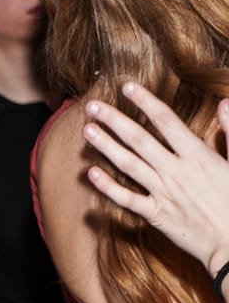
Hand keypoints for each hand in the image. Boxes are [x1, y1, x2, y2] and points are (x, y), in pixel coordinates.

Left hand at [83, 84, 228, 274]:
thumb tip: (224, 101)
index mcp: (198, 155)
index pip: (166, 121)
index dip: (145, 102)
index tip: (127, 87)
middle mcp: (177, 171)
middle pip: (139, 139)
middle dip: (114, 120)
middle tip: (91, 106)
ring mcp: (164, 193)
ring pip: (128, 165)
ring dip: (105, 147)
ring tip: (87, 131)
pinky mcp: (156, 214)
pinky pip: (127, 199)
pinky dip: (108, 187)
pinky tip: (90, 173)